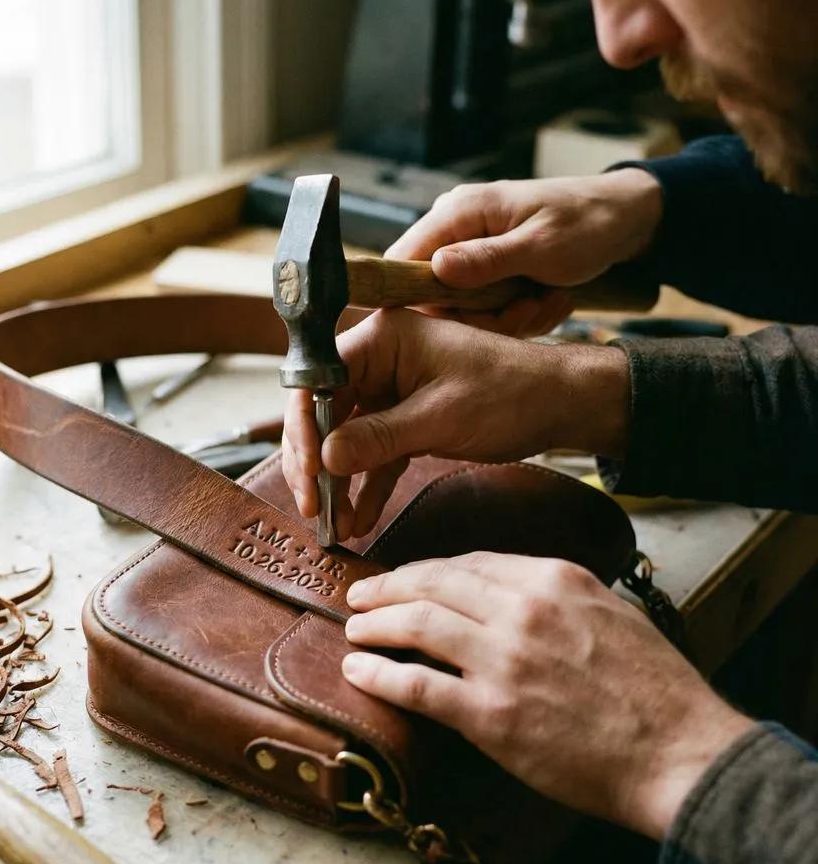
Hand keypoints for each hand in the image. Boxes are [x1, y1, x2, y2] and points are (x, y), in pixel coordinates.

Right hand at [282, 308, 629, 539]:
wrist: (559, 404)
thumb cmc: (510, 393)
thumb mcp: (440, 417)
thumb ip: (378, 437)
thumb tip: (325, 458)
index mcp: (383, 339)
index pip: (318, 379)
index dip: (304, 428)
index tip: (309, 473)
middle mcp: (379, 360)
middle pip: (323, 412)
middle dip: (316, 463)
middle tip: (313, 507)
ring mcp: (390, 391)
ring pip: (344, 438)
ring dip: (338, 482)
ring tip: (333, 525)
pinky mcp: (405, 419)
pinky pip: (373, 454)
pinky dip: (366, 486)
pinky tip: (358, 520)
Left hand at [341, 553, 753, 839]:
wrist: (679, 752)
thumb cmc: (654, 689)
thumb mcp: (612, 613)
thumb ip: (558, 596)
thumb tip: (514, 590)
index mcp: (554, 579)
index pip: (469, 562)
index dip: (427, 570)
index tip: (406, 579)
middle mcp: (522, 610)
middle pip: (433, 584)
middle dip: (388, 587)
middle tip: (360, 595)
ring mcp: (502, 661)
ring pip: (417, 625)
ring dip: (375, 624)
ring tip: (352, 628)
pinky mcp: (490, 714)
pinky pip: (417, 686)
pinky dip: (379, 675)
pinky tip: (358, 670)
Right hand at [386, 168, 662, 336]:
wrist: (626, 220)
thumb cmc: (589, 223)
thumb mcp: (542, 247)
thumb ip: (487, 260)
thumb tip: (436, 268)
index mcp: (459, 212)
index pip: (403, 259)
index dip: (416, 300)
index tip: (459, 322)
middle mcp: (455, 229)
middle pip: (433, 294)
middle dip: (481, 315)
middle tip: (527, 311)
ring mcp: (470, 250)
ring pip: (462, 307)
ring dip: (507, 317)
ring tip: (546, 301)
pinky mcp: (487, 270)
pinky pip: (485, 306)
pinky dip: (518, 312)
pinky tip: (548, 299)